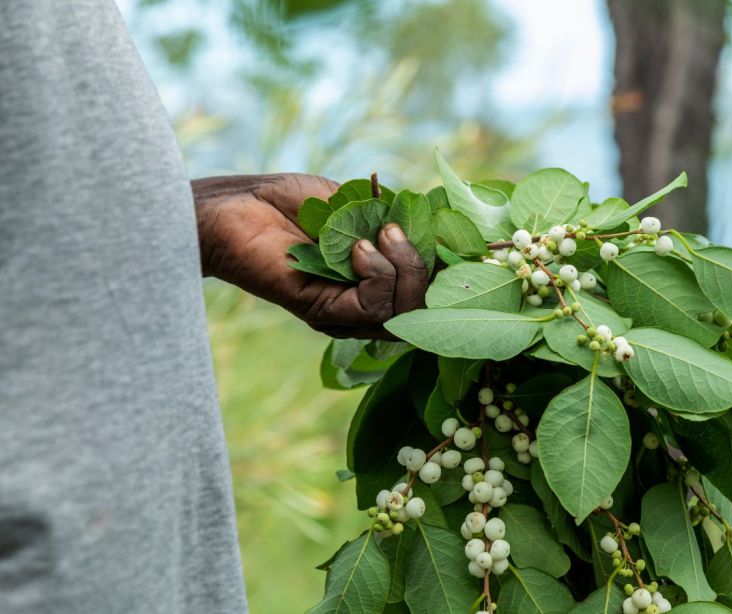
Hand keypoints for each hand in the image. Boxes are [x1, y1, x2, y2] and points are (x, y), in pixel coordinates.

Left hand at [193, 173, 427, 338]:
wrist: (234, 207)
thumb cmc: (288, 200)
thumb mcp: (356, 202)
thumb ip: (394, 217)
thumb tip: (438, 224)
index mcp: (377, 279)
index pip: (431, 287)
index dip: (451, 266)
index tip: (447, 231)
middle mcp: (364, 304)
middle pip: (426, 308)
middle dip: (425, 266)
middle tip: (395, 230)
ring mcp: (345, 314)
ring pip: (406, 313)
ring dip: (404, 269)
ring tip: (380, 236)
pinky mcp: (323, 315)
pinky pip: (374, 311)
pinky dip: (378, 276)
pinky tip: (359, 249)